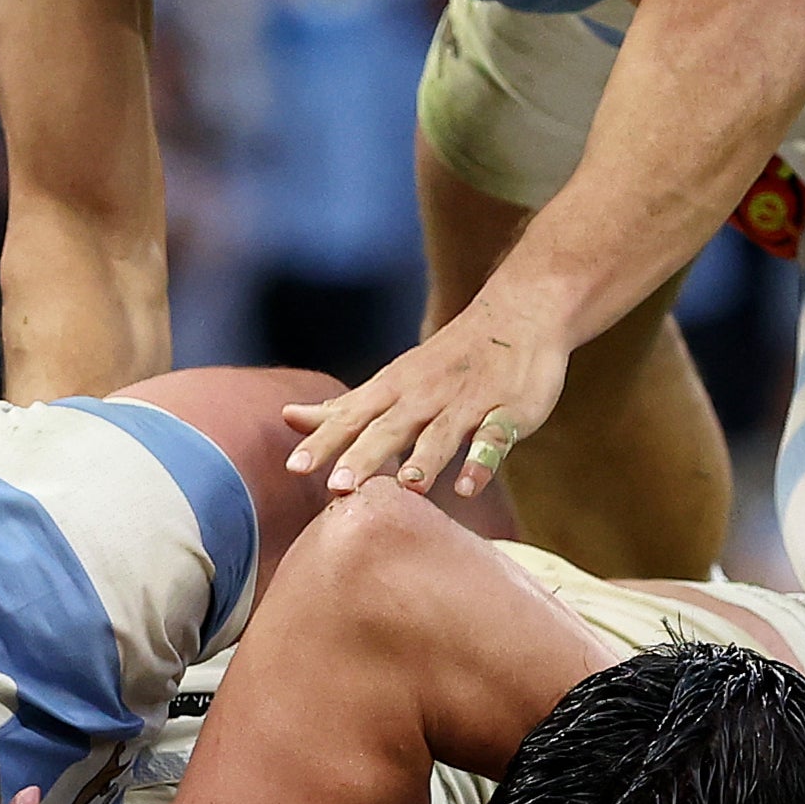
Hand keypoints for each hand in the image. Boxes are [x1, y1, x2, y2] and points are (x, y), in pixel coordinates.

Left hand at [282, 299, 567, 501]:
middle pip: (389, 429)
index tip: (294, 468)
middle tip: (337, 488)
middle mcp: (424, 396)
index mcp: (393, 391)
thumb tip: (288, 417)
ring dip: (425, 458)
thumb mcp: (390, 381)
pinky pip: (493, 438)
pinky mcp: (506, 412)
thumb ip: (343, 409)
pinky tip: (467, 487)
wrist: (517, 315)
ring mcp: (466, 403)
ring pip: (441, 433)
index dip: (323, 443)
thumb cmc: (444, 362)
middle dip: (363, 457)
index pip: (350, 418)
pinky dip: (481, 461)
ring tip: (408, 487)